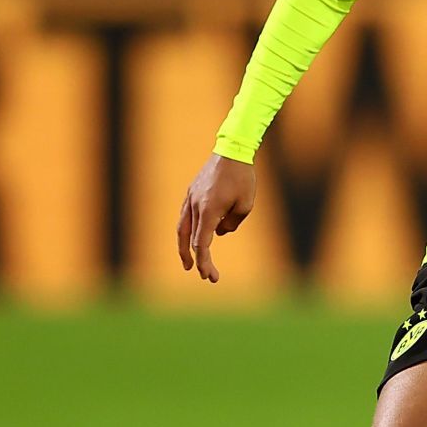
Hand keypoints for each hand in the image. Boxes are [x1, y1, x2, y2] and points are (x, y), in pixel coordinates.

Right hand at [176, 154, 256, 283]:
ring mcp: (190, 198)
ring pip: (181, 228)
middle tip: (204, 275)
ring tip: (188, 262)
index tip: (210, 276)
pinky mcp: (191, 192)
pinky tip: (192, 238)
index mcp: (208, 211)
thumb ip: (231, 224)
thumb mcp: (244, 206)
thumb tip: (219, 233)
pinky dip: (187, 230)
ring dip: (184, 247)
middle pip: (189, 239)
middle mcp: (195, 206)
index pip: (201, 244)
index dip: (204, 262)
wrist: (232, 150)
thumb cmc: (242, 178)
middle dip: (196, 259)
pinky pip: (185, 216)